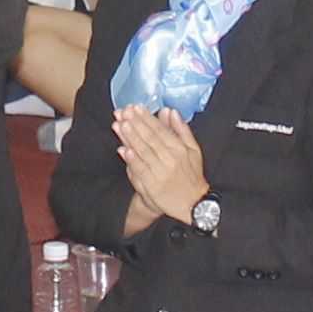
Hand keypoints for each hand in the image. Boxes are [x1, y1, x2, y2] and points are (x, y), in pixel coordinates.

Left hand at [112, 103, 208, 230]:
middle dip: (134, 124)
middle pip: (149, 138)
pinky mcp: (153, 186)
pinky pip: (141, 170)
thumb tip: (170, 111)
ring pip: (143, 152)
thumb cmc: (191, 174)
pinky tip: (123, 149)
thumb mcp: (193, 149)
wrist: (193, 204)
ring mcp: (161, 173)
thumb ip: (181, 129)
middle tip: (122, 112)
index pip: (160, 130)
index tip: (135, 108)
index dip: (146, 118)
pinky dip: (132, 159)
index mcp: (180, 149)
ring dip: (129, 137)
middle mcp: (170, 159)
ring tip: (119, 125)